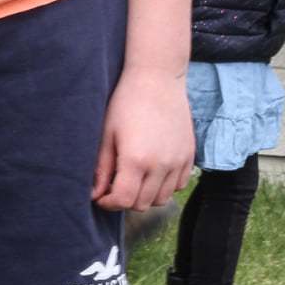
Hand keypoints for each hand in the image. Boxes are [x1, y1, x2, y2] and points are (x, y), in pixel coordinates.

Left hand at [92, 64, 193, 210]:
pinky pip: (178, 185)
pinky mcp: (189, 157)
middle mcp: (161, 165)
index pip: (124, 200)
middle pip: (143, 203)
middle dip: (125, 200)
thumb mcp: (107, 134)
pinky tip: (151, 172)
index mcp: (136, 160)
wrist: (156, 81)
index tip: (100, 197)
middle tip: (112, 187)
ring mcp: (178, 162)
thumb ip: (101, 167)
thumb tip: (94, 193)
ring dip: (145, 195)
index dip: (109, 203)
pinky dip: (164, 186)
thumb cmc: (125, 103)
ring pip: (162, 198)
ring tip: (131, 179)